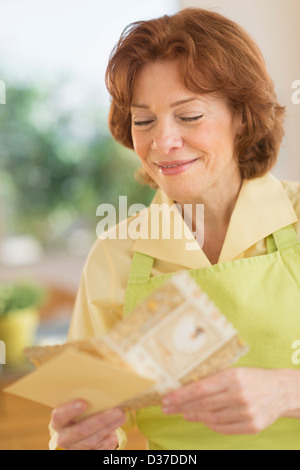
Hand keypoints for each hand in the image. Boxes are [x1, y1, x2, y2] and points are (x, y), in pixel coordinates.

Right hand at [50, 399, 126, 449]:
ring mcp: (75, 447)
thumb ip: (85, 398)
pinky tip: (115, 435)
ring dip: (109, 428)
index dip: (70, 410)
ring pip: (92, 440)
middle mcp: (64, 436)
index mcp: (59, 421)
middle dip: (101, 419)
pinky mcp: (86, 454)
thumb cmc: (80, 413)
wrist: (77, 432)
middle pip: (81, 429)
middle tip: (118, 410)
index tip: (84, 403)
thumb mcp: (77, 405)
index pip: (59, 416)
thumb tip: (104, 383)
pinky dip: (108, 442)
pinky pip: (98, 450)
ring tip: (122, 416)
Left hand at [161, 368, 288, 434]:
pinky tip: (202, 419)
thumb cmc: (252, 378)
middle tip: (167, 408)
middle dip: (181, 407)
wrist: (281, 390)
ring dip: (194, 416)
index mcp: (232, 377)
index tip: (166, 399)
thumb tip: (186, 385)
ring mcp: (247, 412)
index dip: (181, 395)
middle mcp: (239, 394)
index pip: (200, 388)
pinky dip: (211, 424)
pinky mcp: (253, 426)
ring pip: (212, 418)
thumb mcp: (234, 371)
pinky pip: (224, 428)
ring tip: (184, 413)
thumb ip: (214, 378)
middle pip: (203, 404)